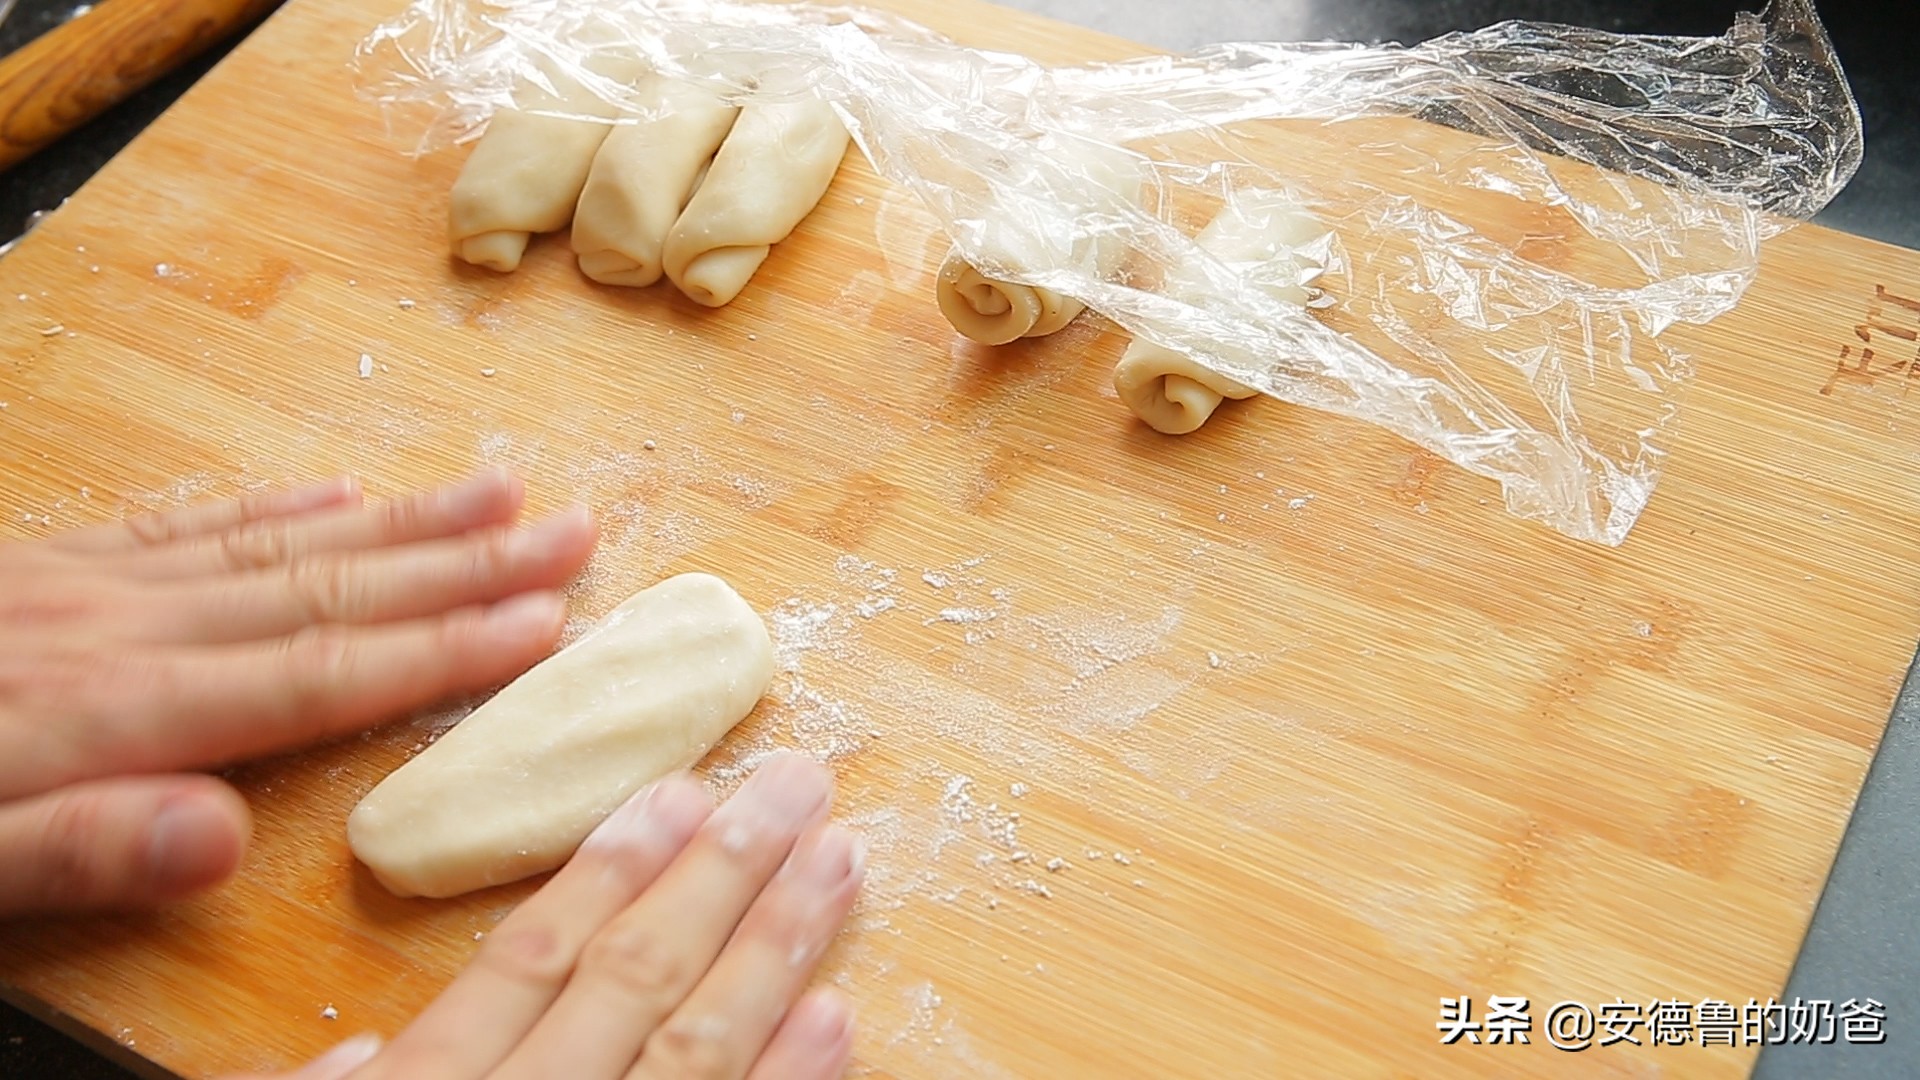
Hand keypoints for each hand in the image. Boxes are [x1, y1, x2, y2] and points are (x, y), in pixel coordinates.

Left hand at [0, 469, 595, 915]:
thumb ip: (78, 850)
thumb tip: (221, 843)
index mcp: (115, 711)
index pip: (318, 678)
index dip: (441, 654)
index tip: (547, 624)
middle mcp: (125, 629)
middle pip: (330, 592)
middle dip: (466, 566)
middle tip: (572, 530)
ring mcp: (89, 585)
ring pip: (279, 547)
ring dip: (403, 522)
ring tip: (500, 489)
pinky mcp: (49, 564)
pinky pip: (190, 525)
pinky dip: (279, 508)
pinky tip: (343, 491)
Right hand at [238, 755, 864, 1079]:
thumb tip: (370, 1045)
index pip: (531, 967)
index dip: (609, 872)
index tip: (676, 791)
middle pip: (638, 983)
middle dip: (727, 873)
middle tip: (799, 786)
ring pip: (699, 1052)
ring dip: (778, 950)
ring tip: (841, 863)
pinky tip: (836, 1016)